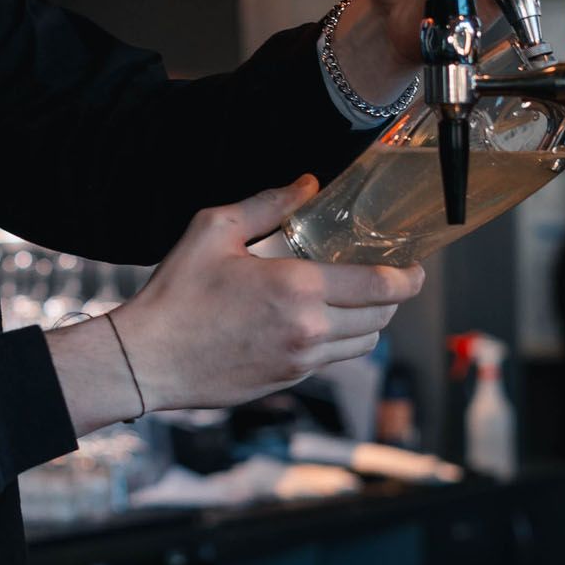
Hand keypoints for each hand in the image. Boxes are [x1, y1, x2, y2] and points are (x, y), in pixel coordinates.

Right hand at [113, 179, 422, 411]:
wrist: (148, 359)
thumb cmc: (177, 293)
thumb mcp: (214, 230)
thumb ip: (268, 204)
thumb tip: (308, 184)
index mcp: (298, 288)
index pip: (381, 286)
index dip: (410, 277)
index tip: (417, 268)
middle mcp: (309, 329)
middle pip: (382, 317)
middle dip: (393, 297)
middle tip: (389, 278)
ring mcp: (300, 360)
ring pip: (364, 344)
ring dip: (371, 322)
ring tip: (358, 301)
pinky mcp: (287, 381)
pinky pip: (334, 361)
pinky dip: (341, 341)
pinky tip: (320, 323)